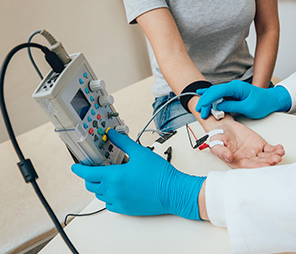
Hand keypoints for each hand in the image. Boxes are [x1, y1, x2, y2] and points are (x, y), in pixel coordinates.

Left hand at [72, 129, 204, 219]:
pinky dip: (109, 197)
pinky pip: (110, 204)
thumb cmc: (159, 174)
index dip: (79, 169)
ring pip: (100, 195)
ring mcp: (119, 202)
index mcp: (114, 177)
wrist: (172, 191)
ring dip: (99, 187)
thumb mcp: (140, 153)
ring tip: (109, 178)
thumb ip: (123, 142)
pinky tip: (117, 190)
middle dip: (89, 177)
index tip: (75, 166)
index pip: (88, 174)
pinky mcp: (126, 209)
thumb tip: (112, 135)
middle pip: (91, 185)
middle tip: (94, 170)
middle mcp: (113, 191)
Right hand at [195, 80, 291, 118]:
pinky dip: (211, 98)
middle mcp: (233, 86)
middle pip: (214, 92)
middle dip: (205, 100)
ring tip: (199, 107)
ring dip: (207, 100)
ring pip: (215, 93)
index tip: (202, 108)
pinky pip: (219, 95)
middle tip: (199, 110)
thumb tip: (219, 107)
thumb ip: (232, 106)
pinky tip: (203, 96)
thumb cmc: (263, 103)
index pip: (217, 91)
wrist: (272, 100)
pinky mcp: (233, 94)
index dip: (208, 100)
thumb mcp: (248, 108)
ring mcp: (232, 90)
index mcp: (236, 87)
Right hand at [207, 118, 284, 168]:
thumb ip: (221, 151)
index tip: (265, 164)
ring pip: (267, 156)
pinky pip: (269, 149)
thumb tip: (227, 157)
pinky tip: (280, 148)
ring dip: (274, 156)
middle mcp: (248, 159)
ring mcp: (255, 153)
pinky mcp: (260, 145)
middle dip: (269, 161)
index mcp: (238, 162)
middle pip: (261, 163)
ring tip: (279, 153)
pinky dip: (275, 149)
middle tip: (275, 159)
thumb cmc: (219, 137)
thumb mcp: (216, 143)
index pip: (249, 167)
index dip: (258, 166)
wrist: (224, 127)